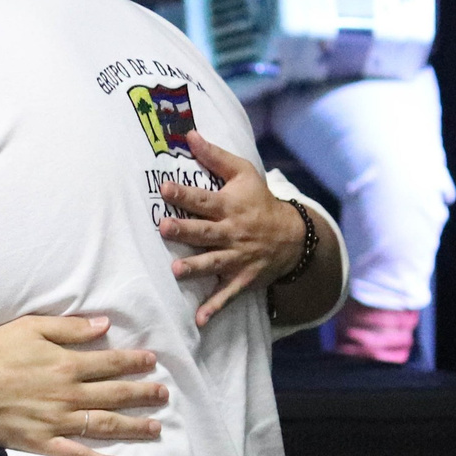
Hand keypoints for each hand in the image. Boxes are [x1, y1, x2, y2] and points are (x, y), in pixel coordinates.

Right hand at [0, 314, 164, 455]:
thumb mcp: (30, 327)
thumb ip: (70, 328)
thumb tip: (104, 326)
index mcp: (67, 365)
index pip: (111, 364)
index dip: (134, 362)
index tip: (153, 362)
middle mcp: (69, 395)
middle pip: (115, 395)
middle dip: (143, 394)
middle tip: (163, 395)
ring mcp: (57, 422)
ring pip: (105, 425)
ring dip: (134, 427)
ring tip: (156, 427)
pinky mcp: (42, 442)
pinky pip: (78, 455)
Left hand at [159, 132, 303, 326]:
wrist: (291, 236)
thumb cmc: (259, 200)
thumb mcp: (244, 174)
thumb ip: (215, 157)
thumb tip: (189, 135)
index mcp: (230, 207)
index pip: (204, 199)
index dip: (185, 193)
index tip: (164, 187)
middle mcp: (233, 233)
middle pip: (206, 232)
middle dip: (186, 230)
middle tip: (164, 227)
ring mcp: (237, 258)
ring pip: (214, 263)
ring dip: (196, 268)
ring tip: (177, 271)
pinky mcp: (241, 279)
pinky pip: (227, 295)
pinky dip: (214, 308)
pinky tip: (199, 321)